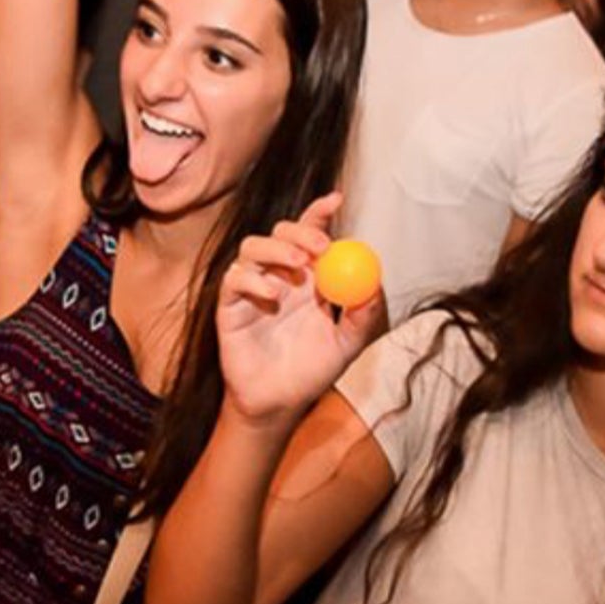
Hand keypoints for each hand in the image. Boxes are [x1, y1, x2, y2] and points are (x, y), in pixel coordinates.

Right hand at [217, 192, 381, 424]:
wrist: (278, 403)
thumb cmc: (311, 371)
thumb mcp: (348, 344)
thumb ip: (363, 316)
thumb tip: (375, 285)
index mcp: (308, 277)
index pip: (311, 234)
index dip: (320, 213)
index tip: (336, 200)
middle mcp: (278, 275)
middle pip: (281, 232)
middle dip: (300, 231)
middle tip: (319, 246)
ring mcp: (252, 288)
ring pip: (252, 247)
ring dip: (275, 250)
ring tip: (296, 267)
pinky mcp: (229, 305)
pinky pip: (234, 279)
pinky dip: (252, 280)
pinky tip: (272, 296)